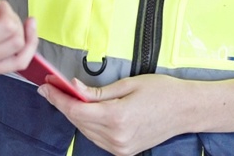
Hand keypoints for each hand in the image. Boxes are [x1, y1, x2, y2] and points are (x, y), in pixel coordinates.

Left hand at [38, 74, 191, 155]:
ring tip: (65, 97)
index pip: (76, 109)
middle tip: (51, 88)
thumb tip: (74, 88)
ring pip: (85, 131)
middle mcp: (116, 136)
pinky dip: (87, 124)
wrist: (186, 110)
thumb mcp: (128, 84)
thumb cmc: (162, 91)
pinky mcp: (124, 151)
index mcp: (116, 116)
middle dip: (62, 104)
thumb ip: (98, 92)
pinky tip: (84, 112)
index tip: (46, 86)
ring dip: (74, 115)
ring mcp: (120, 147)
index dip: (58, 98)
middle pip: (78, 121)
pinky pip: (97, 137)